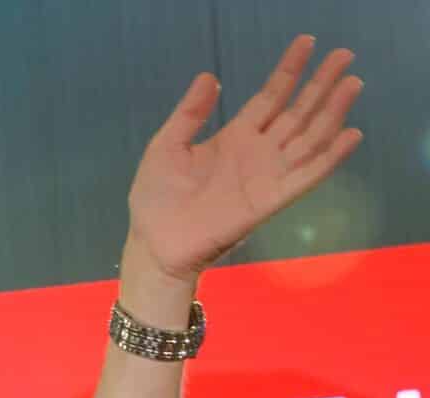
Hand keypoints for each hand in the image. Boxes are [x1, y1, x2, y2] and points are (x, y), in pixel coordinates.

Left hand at [127, 35, 362, 283]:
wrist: (155, 243)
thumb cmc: (156, 198)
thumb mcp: (165, 147)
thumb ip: (189, 114)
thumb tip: (209, 76)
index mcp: (235, 136)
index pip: (270, 96)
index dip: (289, 70)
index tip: (307, 42)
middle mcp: (258, 152)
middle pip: (298, 111)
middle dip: (321, 84)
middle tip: (345, 54)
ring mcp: (267, 176)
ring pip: (309, 138)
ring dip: (332, 112)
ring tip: (353, 83)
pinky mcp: (270, 201)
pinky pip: (306, 176)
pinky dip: (329, 158)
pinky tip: (350, 135)